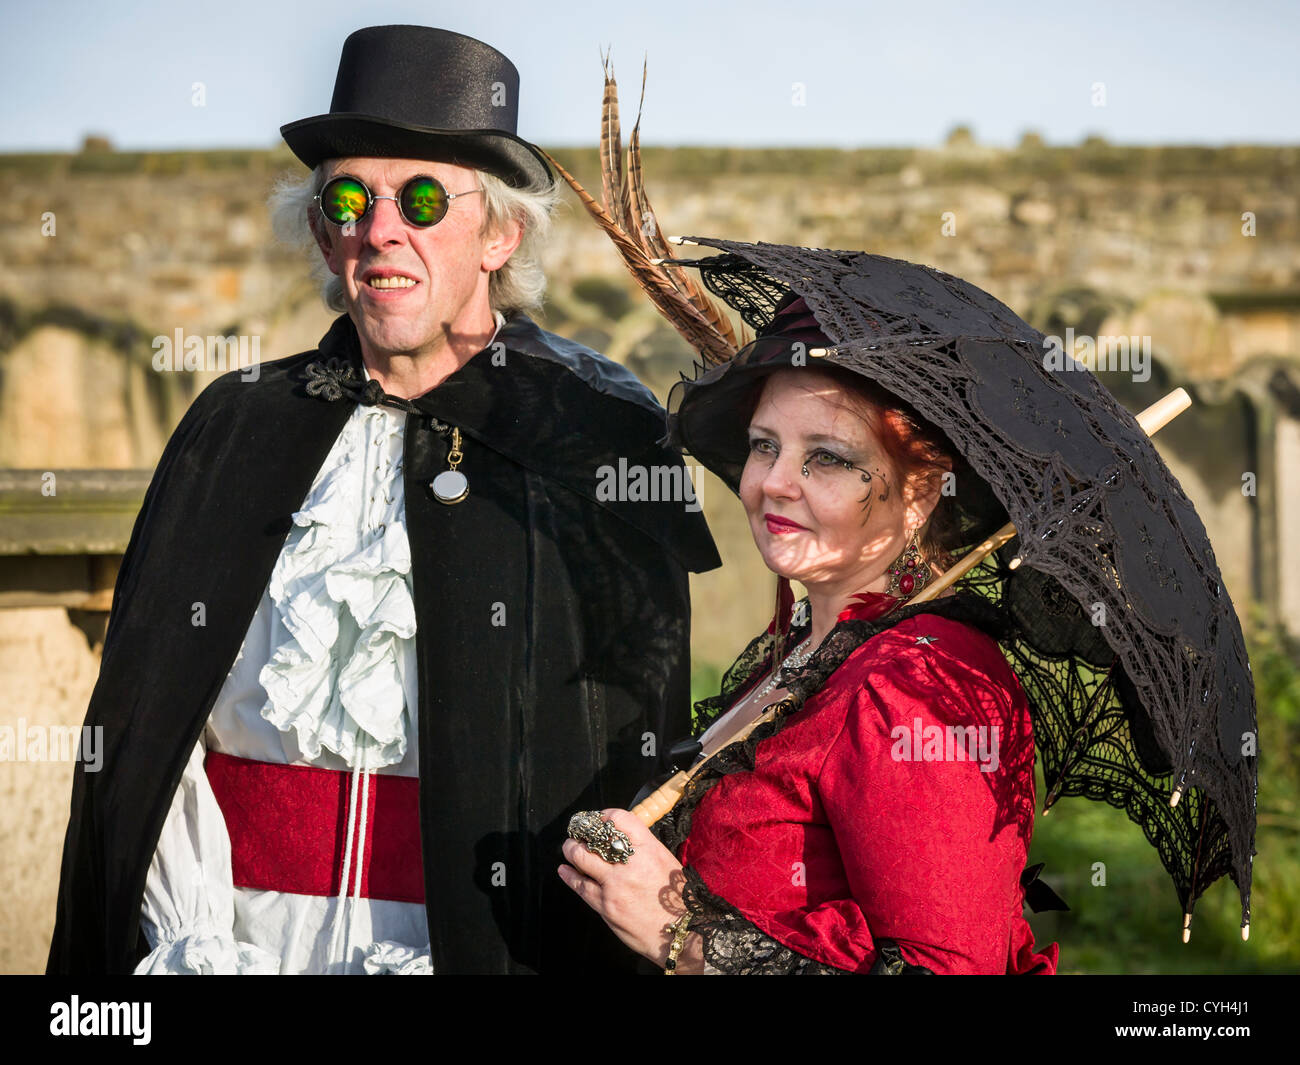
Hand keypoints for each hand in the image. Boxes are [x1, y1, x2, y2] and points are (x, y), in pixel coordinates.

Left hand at [559, 808, 690, 966]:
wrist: (681, 932)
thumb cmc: (677, 898)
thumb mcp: (666, 862)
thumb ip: (644, 849)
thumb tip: (621, 839)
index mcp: (649, 849)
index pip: (619, 819)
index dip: (604, 816)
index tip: (598, 819)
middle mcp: (630, 863)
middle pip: (595, 836)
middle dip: (582, 832)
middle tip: (579, 832)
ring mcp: (615, 885)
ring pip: (581, 857)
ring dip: (571, 849)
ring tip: (570, 848)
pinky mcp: (605, 905)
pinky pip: (579, 885)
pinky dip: (568, 875)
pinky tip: (564, 870)